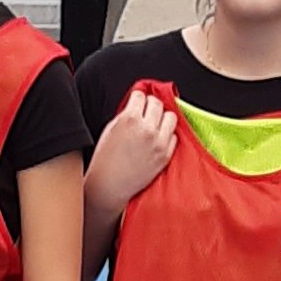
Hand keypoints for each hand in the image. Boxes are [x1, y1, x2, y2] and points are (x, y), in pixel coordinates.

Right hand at [85, 88, 177, 220]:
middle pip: (157, 103)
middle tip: (146, 113)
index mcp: (129, 119)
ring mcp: (158, 142)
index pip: (141, 95)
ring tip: (155, 124)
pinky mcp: (165, 155)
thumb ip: (126, 114)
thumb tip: (138, 106)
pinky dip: (167, 135)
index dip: (138, 99)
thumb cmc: (105, 159)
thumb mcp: (110, 129)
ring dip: (163, 118)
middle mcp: (146, 129)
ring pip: (171, 116)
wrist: (109, 185)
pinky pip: (174, 136)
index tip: (137, 103)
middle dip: (151, 106)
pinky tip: (157, 139)